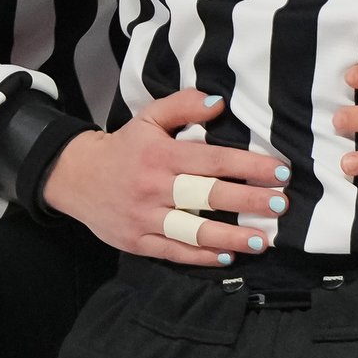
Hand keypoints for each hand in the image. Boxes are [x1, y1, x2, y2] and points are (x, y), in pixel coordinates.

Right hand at [42, 88, 290, 266]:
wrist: (76, 177)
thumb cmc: (124, 146)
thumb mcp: (149, 117)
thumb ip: (183, 106)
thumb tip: (218, 102)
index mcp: (162, 155)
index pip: (213, 160)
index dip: (249, 166)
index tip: (281, 171)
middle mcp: (155, 186)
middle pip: (208, 195)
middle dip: (249, 201)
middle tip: (281, 204)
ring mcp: (145, 217)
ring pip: (193, 230)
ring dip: (231, 236)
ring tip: (263, 240)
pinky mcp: (137, 242)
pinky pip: (173, 252)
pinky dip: (201, 256)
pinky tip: (228, 255)